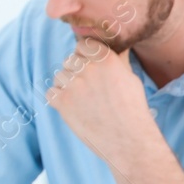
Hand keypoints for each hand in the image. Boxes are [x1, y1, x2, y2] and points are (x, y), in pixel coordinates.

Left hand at [47, 37, 155, 164]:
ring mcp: (73, 85)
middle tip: (87, 87)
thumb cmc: (132, 109)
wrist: (127, 139)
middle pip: (69, 60)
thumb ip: (118, 60)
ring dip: (66, 85)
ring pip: (59, 76)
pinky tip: (71, 107)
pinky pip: (50, 93)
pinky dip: (57, 99)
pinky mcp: (62, 102)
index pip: (83, 44)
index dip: (84, 54)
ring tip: (82, 99)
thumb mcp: (130, 78)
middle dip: (75, 71)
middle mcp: (88, 69)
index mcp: (106, 59)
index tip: (89, 65)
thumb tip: (117, 45)